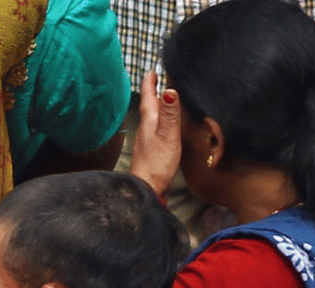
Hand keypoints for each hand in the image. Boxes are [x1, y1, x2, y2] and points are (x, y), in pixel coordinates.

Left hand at [130, 70, 181, 196]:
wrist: (146, 188)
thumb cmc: (156, 163)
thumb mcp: (167, 135)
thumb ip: (169, 114)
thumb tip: (169, 90)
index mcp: (148, 121)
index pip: (148, 97)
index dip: (150, 83)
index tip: (151, 70)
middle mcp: (145, 129)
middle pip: (148, 106)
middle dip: (153, 93)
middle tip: (156, 81)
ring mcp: (146, 141)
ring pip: (151, 119)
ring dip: (156, 107)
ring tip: (162, 101)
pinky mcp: (151, 153)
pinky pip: (155, 132)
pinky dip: (159, 124)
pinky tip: (164, 129)